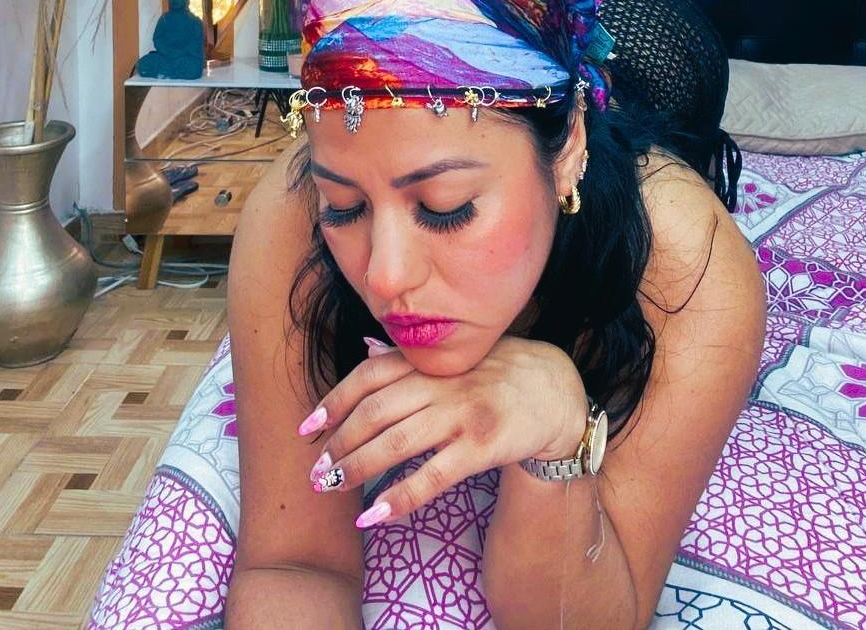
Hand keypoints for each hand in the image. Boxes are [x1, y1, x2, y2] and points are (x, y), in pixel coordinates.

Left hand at [298, 335, 587, 528]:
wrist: (556, 389)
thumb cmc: (499, 371)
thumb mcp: (457, 354)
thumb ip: (411, 357)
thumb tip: (365, 350)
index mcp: (431, 361)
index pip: (369, 375)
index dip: (334, 400)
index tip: (309, 426)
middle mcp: (441, 384)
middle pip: (376, 412)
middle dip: (339, 441)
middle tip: (317, 469)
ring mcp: (462, 415)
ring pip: (397, 443)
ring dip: (358, 467)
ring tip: (333, 486)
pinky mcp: (481, 447)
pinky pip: (433, 477)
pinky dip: (400, 497)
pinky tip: (374, 515)